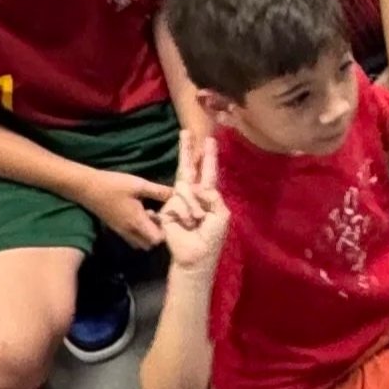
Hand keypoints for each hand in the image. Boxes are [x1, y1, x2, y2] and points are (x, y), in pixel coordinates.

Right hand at [79, 167, 171, 249]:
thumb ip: (159, 191)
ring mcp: (120, 231)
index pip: (157, 240)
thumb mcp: (139, 185)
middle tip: (157, 216)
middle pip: (148, 245)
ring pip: (139, 243)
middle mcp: (129, 231)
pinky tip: (137, 214)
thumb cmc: (114, 185)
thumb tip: (176, 194)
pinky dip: (137, 232)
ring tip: (148, 216)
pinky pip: (130, 237)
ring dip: (146, 234)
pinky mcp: (114, 227)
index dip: (165, 230)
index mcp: (137, 223)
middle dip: (157, 234)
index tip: (165, 216)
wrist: (87, 187)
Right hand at [159, 130, 230, 271]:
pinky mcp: (168, 209)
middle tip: (187, 131)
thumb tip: (198, 186)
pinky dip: (186, 213)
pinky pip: (179, 201)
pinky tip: (186, 224)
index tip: (210, 140)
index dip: (209, 157)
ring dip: (195, 208)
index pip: (209, 172)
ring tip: (197, 222)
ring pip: (186, 188)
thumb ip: (213, 196)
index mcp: (208, 196)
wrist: (195, 257)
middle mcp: (192, 195)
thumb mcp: (221, 215)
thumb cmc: (211, 238)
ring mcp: (178, 201)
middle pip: (189, 168)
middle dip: (189, 150)